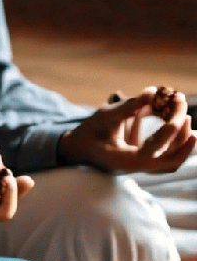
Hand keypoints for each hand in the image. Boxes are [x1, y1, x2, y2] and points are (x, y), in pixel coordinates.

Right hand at [60, 88, 194, 172]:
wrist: (76, 151)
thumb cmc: (86, 134)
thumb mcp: (103, 117)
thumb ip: (128, 106)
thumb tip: (153, 92)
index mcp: (125, 161)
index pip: (156, 148)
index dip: (170, 127)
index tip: (176, 105)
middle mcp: (136, 168)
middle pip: (171, 160)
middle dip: (182, 136)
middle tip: (183, 109)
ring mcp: (140, 167)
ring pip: (171, 161)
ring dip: (181, 140)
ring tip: (184, 116)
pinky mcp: (142, 161)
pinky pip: (163, 156)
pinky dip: (172, 142)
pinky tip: (171, 121)